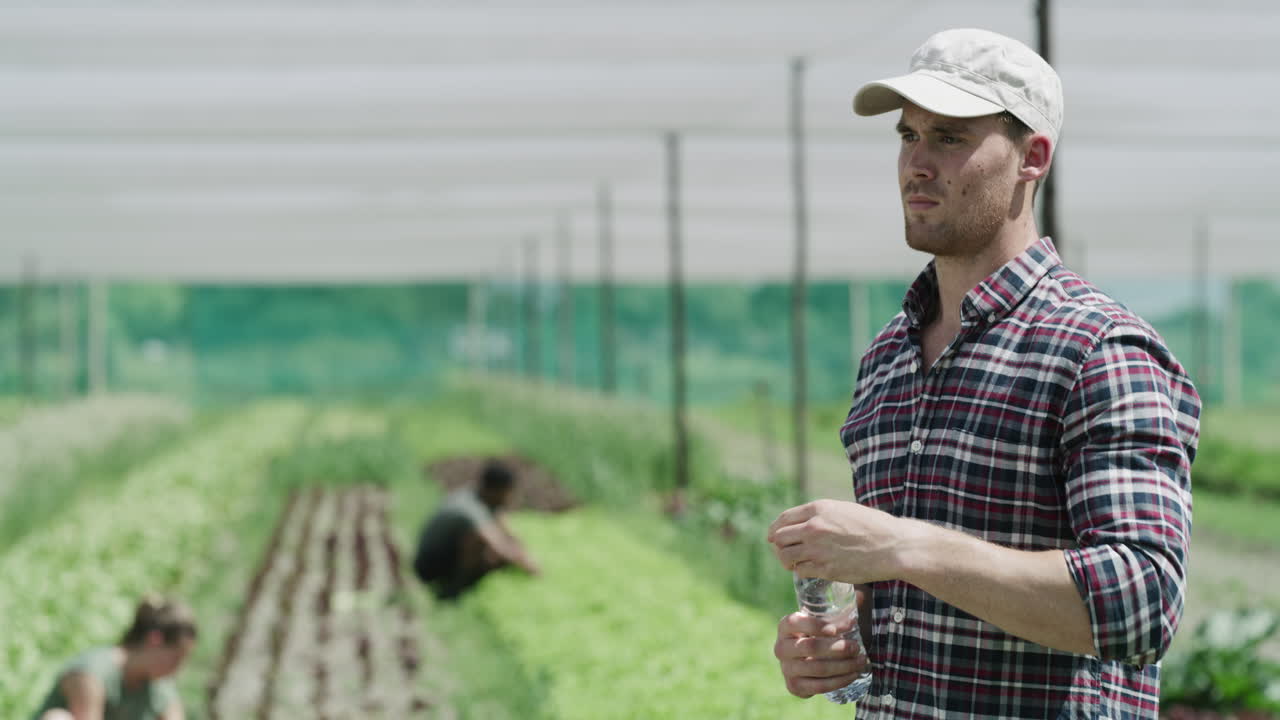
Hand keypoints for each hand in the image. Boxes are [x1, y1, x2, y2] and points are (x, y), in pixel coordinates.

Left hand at [767, 499, 907, 583]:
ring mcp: (818, 549)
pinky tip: (810, 570)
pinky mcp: (826, 569)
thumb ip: (821, 515)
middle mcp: (814, 528)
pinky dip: (801, 571)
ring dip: (787, 561)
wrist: (894, 546)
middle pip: (779, 539)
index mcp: (818, 509)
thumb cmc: (873, 526)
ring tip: (795, 562)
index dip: (775, 529)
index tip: (773, 537)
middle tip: (785, 552)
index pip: (783, 519)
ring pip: (786, 557)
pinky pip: (801, 571)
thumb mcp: (844, 510)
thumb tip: (802, 524)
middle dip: (779, 546)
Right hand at [774, 611, 869, 697]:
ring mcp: (786, 669)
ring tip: (861, 661)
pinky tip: (853, 674)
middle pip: (810, 647)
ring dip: (843, 666)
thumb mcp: (825, 620)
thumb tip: (861, 596)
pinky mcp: (794, 686)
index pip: (796, 622)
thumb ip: (841, 608)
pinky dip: (839, 681)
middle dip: (837, 648)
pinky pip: (819, 686)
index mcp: (785, 626)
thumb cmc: (818, 635)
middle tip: (856, 647)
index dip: (816, 625)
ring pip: (817, 668)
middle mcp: (781, 647)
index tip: (836, 629)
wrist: (805, 662)